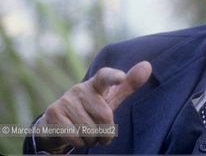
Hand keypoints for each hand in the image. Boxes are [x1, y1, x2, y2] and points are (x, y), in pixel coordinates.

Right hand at [35, 61, 151, 152]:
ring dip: (92, 139)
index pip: (105, 77)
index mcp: (96, 84)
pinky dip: (79, 143)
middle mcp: (80, 88)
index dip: (114, 77)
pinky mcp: (54, 113)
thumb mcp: (110, 99)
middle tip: (100, 132)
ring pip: (90, 129)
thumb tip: (147, 65)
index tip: (121, 78)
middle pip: (105, 115)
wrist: (59, 125)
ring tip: (87, 134)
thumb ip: (128, 85)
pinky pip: (75, 136)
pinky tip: (76, 137)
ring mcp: (65, 99)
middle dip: (105, 131)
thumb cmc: (92, 110)